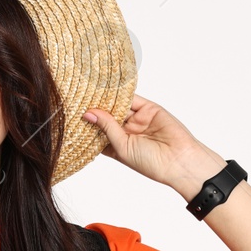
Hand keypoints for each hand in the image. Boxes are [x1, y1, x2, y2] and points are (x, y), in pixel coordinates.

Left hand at [83, 95, 226, 200]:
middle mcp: (126, 131)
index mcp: (117, 146)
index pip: (98, 132)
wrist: (180, 160)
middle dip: (94, 109)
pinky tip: (107, 87)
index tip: (70, 114)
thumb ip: (107, 128)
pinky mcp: (149, 109)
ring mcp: (138, 119)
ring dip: (106, 99)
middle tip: (75, 98)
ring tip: (88, 91)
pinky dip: (120, 92)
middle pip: (106, 116)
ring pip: (118, 105)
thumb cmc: (152, 163)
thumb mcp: (122, 147)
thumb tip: (89, 113)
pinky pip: (132, 97)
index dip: (87, 124)